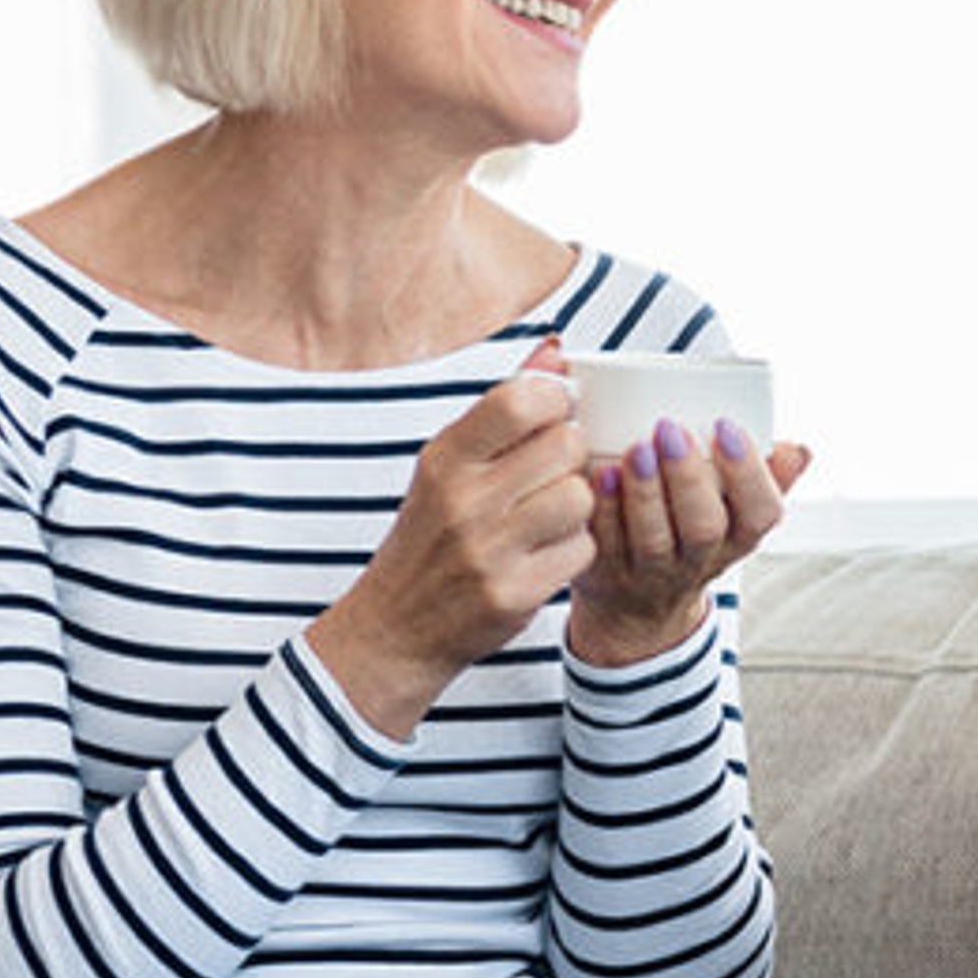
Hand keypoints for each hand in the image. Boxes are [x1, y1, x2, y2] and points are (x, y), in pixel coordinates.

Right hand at [313, 346, 599, 736]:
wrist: (396, 628)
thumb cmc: (431, 537)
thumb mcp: (449, 466)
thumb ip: (503, 407)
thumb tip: (555, 349)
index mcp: (444, 458)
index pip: (521, 399)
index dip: (555, 399)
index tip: (555, 415)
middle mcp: (462, 501)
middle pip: (565, 445)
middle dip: (570, 456)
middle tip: (552, 474)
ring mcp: (488, 550)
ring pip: (580, 497)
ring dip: (576, 506)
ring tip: (548, 517)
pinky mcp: (514, 594)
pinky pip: (581, 550)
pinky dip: (573, 551)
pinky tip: (545, 555)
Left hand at [566, 381, 812, 667]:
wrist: (636, 606)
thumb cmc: (689, 533)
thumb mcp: (735, 516)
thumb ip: (765, 479)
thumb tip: (799, 450)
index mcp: (739, 539)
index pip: (761, 513)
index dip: (749, 473)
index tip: (727, 426)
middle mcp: (698, 562)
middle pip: (704, 529)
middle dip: (689, 478)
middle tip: (669, 429)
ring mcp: (649, 574)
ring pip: (653, 540)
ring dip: (645, 493)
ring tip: (636, 449)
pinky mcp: (605, 576)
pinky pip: (605, 545)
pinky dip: (604, 510)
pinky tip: (598, 475)